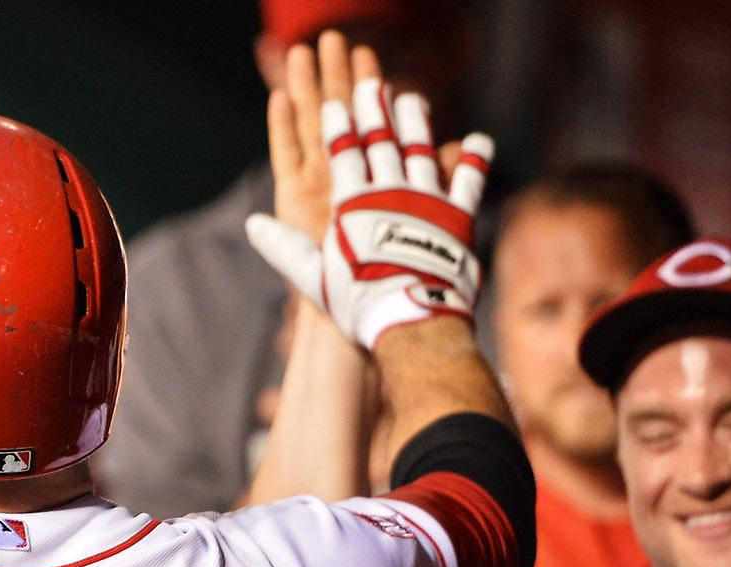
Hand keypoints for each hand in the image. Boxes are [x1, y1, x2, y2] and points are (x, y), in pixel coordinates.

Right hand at [245, 63, 492, 351]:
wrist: (411, 318)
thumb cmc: (357, 303)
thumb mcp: (313, 277)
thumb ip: (285, 248)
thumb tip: (254, 225)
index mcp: (353, 204)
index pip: (342, 154)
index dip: (338, 127)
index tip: (334, 104)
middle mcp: (390, 192)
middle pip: (381, 141)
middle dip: (374, 110)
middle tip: (370, 85)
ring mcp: (427, 199)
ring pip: (419, 150)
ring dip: (414, 122)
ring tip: (410, 99)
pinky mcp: (457, 215)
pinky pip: (467, 180)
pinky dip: (472, 160)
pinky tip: (476, 141)